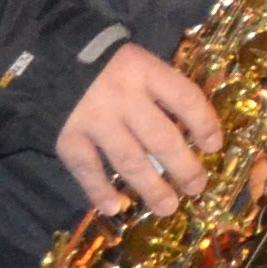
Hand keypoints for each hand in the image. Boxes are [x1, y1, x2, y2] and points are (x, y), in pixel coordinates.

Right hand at [56, 45, 222, 218]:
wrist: (52, 60)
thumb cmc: (110, 66)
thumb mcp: (141, 63)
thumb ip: (163, 90)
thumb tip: (196, 130)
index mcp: (145, 71)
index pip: (185, 98)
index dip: (204, 124)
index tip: (214, 146)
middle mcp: (122, 96)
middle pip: (160, 137)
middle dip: (183, 167)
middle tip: (197, 187)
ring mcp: (94, 119)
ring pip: (129, 159)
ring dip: (151, 187)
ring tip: (167, 208)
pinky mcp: (68, 136)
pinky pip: (87, 168)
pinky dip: (99, 191)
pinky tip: (115, 208)